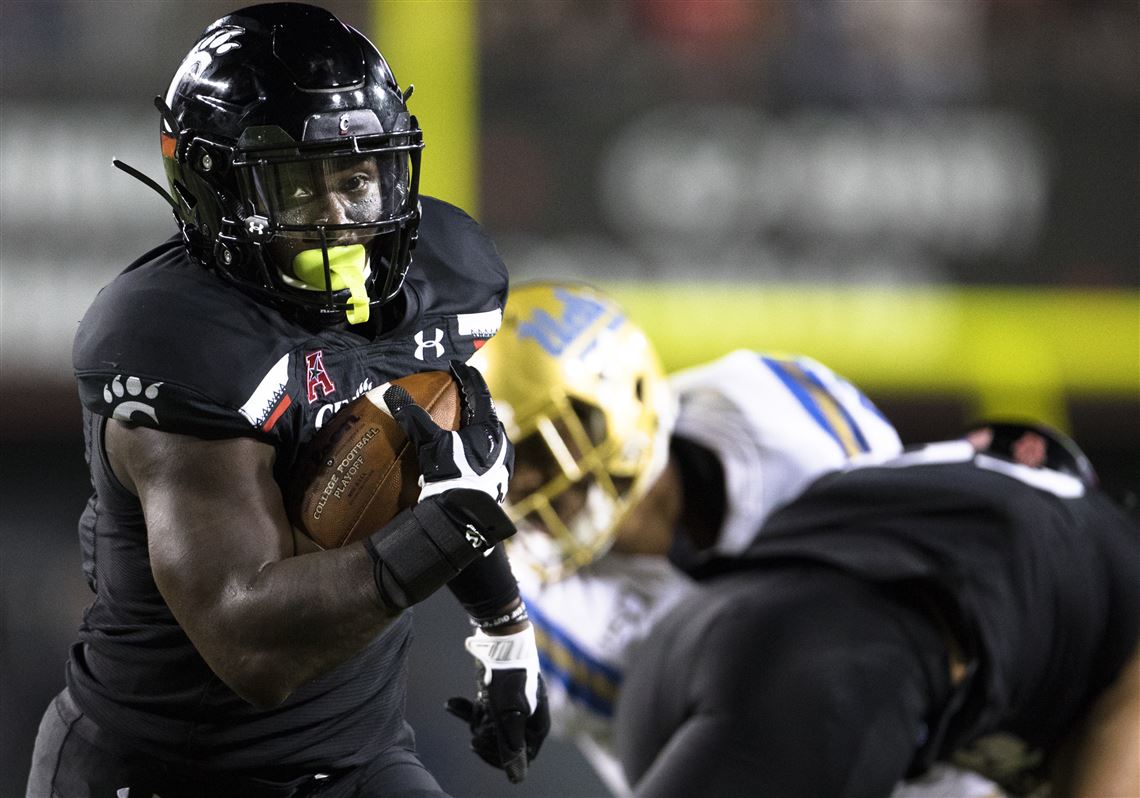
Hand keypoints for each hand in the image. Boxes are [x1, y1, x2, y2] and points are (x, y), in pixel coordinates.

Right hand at [385, 361, 511, 504]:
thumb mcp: (430, 444)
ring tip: (461, 420)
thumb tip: (392, 393)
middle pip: (486, 412)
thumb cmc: (451, 474)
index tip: (457, 366)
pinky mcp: (500, 478)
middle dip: (472, 400)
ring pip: (489, 433)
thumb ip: (413, 418)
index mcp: (489, 427)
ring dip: (476, 424)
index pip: (479, 392)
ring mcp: (503, 460)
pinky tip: (466, 450)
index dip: (467, 377)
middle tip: (459, 391)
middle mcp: (502, 440)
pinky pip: (489, 452)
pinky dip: (476, 444)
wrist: (464, 514)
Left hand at [446, 625, 550, 782]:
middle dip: (484, 737)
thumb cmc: (508, 677)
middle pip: (503, 744)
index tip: (479, 743)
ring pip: (490, 729)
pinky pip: (481, 712)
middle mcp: (527, 718)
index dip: (498, 756)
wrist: (500, 638)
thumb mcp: (508, 714)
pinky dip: (466, 710)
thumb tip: (517, 778)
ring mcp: (511, 707)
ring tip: (466, 709)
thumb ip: (510, 746)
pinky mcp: (497, 696)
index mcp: (537, 725)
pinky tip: (451, 703)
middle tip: (475, 725)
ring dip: (475, 722)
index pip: (520, 758)